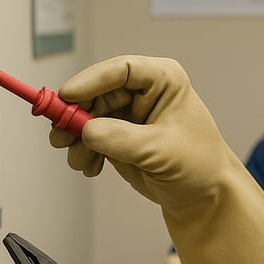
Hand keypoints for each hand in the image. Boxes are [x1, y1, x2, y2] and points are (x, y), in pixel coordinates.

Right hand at [48, 55, 234, 209]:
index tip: (68, 96)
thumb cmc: (198, 164)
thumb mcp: (161, 150)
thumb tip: (86, 130)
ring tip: (81, 161)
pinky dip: (82, 151)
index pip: (123, 69)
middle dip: (75, 116)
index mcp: (163, 80)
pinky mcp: (116, 135)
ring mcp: (126, 114)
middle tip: (61, 137)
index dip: (91, 80)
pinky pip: (87, 137)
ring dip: (76, 138)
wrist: (202, 194)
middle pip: (95, 92)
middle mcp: (142, 91)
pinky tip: (91, 167)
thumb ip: (122, 138)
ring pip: (86, 116)